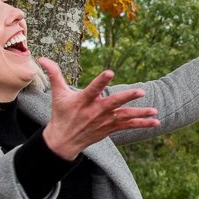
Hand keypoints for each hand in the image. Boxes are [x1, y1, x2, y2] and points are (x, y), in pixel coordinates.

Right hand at [38, 59, 158, 158]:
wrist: (63, 141)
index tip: (110, 72)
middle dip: (126, 98)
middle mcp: (95, 111)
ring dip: (140, 114)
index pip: (93, 89)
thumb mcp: (57, 94)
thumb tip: (42, 58)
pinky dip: (142, 124)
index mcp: (83, 100)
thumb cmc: (61, 114)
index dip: (101, 81)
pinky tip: (156, 122)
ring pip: (124, 116)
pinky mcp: (110, 128)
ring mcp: (104, 121)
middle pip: (113, 103)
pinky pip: (128, 126)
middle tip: (141, 92)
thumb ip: (54, 74)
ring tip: (154, 111)